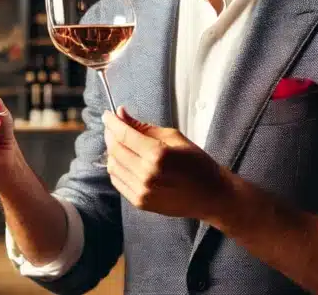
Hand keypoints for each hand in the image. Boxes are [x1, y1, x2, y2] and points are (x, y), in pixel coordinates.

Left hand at [103, 106, 231, 222]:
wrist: (211, 195)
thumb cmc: (197, 163)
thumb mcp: (174, 137)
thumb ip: (144, 127)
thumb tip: (122, 114)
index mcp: (158, 154)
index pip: (124, 135)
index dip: (112, 122)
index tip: (107, 114)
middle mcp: (146, 174)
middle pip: (115, 150)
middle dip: (110, 134)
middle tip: (113, 126)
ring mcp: (142, 191)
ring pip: (113, 166)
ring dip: (112, 151)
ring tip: (119, 142)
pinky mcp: (140, 202)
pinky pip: (118, 181)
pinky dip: (116, 168)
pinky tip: (124, 160)